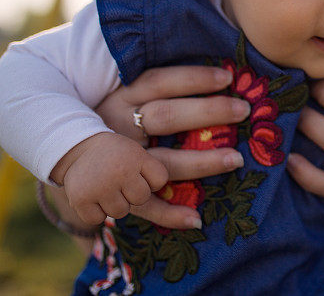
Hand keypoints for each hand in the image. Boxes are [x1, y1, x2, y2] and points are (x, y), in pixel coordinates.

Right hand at [52, 132, 167, 224]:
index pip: (160, 181)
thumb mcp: (141, 156)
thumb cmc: (119, 156)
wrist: (78, 147)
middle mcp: (120, 171)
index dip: (150, 178)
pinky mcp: (81, 200)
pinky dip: (95, 210)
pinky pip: (97, 219)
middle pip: (141, 198)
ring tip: (105, 184)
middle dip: (133, 191)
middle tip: (119, 177)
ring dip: (114, 202)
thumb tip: (197, 223)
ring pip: (120, 212)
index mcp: (138, 157)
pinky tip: (91, 193)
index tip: (137, 168)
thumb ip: (164, 183)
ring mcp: (100, 186)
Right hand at [91, 65, 251, 228]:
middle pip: (166, 117)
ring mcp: (116, 162)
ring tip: (235, 160)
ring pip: (162, 162)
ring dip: (201, 162)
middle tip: (243, 110)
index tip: (228, 77)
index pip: (160, 82)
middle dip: (208, 112)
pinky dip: (170, 215)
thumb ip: (160, 88)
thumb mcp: (124, 95)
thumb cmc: (109, 119)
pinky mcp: (112, 193)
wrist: (61, 156)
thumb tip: (218, 77)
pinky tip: (197, 219)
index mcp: (120, 97)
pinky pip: (145, 206)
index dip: (194, 78)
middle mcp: (117, 127)